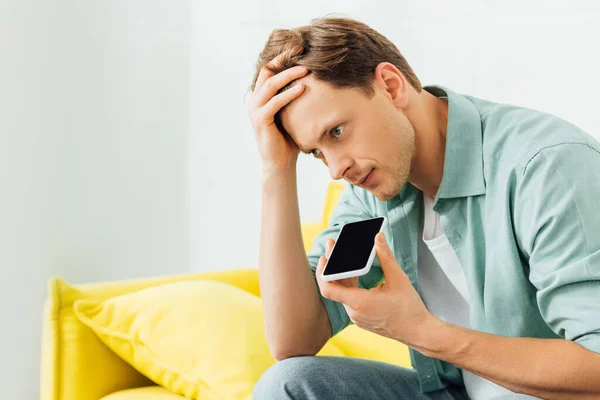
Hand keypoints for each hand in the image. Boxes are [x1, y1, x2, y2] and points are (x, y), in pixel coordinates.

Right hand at [247, 53, 308, 172]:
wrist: (280, 162)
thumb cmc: (288, 139)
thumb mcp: (292, 113)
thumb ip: (294, 97)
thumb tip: (314, 80)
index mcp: (260, 96)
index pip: (269, 70)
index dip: (282, 58)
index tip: (299, 49)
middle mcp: (254, 100)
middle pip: (267, 72)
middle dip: (284, 60)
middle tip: (302, 52)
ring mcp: (255, 110)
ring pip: (270, 84)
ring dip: (288, 75)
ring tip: (305, 69)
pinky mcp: (260, 120)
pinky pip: (275, 102)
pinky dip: (289, 94)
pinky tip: (302, 88)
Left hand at [316, 232, 433, 343]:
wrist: (418, 331)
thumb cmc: (409, 308)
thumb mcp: (398, 278)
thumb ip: (385, 256)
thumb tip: (378, 237)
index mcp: (360, 302)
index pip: (329, 288)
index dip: (322, 272)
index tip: (324, 256)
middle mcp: (354, 312)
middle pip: (335, 287)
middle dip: (333, 266)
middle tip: (332, 246)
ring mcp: (357, 317)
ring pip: (343, 293)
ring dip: (341, 276)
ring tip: (340, 257)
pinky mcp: (361, 318)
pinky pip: (350, 300)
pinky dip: (349, 286)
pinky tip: (352, 273)